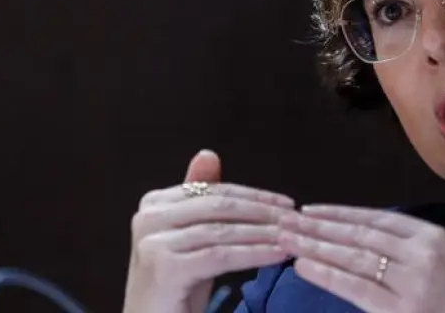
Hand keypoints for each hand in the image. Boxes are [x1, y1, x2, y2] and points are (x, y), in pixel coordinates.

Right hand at [122, 150, 293, 312]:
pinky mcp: (164, 266)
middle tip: (296, 218)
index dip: (253, 196)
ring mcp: (153, 241)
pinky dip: (254, 253)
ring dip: (264, 233)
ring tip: (293, 236)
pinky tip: (278, 255)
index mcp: (153, 203)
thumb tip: (209, 154)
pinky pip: (221, 255)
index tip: (287, 203)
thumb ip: (200, 201)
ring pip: (223, 231)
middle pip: (218, 207)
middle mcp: (148, 217)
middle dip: (262, 212)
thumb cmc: (174, 290)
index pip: (213, 191)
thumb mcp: (191, 240)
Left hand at [277, 179, 444, 312]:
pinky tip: (304, 267)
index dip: (342, 214)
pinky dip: (328, 276)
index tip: (312, 210)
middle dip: (319, 227)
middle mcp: (421, 257)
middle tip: (285, 220)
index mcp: (436, 239)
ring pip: (354, 260)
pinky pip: (357, 290)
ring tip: (285, 239)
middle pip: (360, 237)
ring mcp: (410, 286)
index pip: (379, 220)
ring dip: (315, 247)